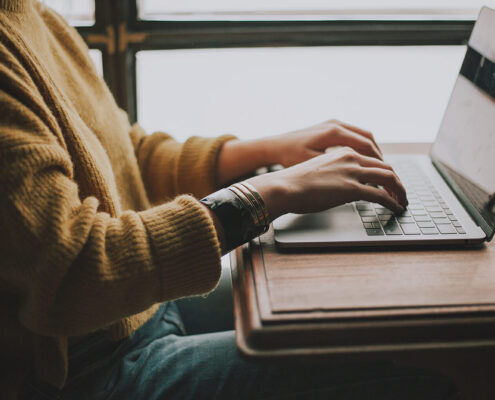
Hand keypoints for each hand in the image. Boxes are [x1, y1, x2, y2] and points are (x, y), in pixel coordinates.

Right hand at [246, 146, 406, 220]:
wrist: (284, 186)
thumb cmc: (294, 182)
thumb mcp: (318, 171)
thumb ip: (334, 173)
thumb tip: (340, 186)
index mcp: (343, 152)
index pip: (373, 159)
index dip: (385, 172)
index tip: (389, 182)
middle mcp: (351, 158)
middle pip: (386, 167)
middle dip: (397, 181)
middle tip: (401, 192)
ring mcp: (352, 172)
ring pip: (389, 178)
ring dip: (399, 191)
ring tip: (402, 201)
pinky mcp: (352, 189)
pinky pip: (381, 195)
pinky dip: (392, 202)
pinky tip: (395, 208)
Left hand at [264, 119, 382, 167]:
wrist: (274, 146)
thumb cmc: (290, 157)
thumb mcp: (314, 165)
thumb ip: (337, 169)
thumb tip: (359, 177)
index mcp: (333, 132)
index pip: (366, 145)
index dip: (378, 161)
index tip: (385, 174)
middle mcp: (335, 124)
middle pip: (368, 138)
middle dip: (379, 156)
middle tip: (386, 172)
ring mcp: (332, 123)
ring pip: (362, 135)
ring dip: (372, 151)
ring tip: (378, 167)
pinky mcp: (329, 127)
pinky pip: (353, 135)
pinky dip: (362, 147)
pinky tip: (362, 160)